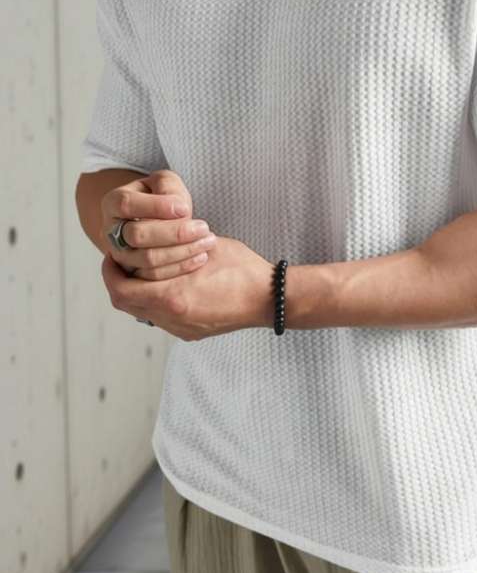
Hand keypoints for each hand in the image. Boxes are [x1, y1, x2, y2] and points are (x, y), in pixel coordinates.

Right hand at [100, 169, 215, 279]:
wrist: (162, 222)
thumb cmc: (164, 199)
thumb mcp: (166, 183)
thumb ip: (168, 188)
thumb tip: (179, 210)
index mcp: (113, 203)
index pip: (127, 204)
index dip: (157, 206)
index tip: (185, 208)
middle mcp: (111, 232)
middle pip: (137, 236)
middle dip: (175, 233)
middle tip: (204, 227)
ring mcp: (120, 257)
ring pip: (147, 260)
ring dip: (182, 252)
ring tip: (207, 241)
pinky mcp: (134, 277)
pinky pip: (155, 278)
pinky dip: (180, 268)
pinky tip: (200, 257)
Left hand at [101, 235, 275, 339]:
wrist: (270, 298)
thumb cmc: (242, 269)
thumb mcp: (206, 248)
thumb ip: (173, 248)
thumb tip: (152, 239)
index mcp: (172, 298)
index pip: (121, 289)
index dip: (110, 272)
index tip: (112, 255)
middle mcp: (172, 319)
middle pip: (125, 304)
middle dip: (119, 281)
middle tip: (121, 262)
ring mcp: (182, 329)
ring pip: (142, 312)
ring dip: (138, 292)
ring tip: (145, 271)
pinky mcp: (192, 333)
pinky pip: (161, 318)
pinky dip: (156, 301)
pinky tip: (168, 284)